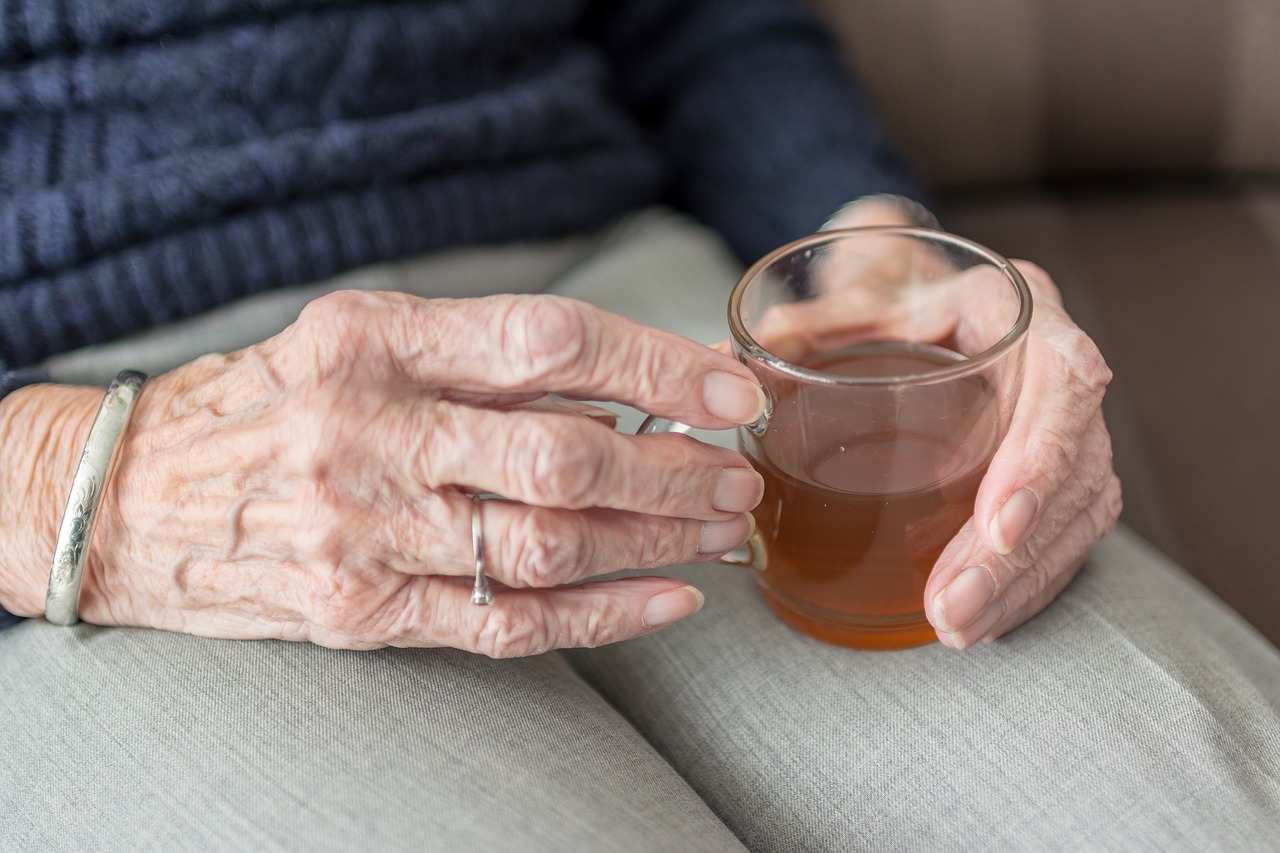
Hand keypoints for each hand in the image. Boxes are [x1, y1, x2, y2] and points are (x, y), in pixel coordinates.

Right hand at [0, 292, 767, 655]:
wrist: (126, 495)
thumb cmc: (264, 403)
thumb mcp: (354, 339)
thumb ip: (474, 357)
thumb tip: (621, 384)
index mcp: (372, 339)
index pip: (547, 340)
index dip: (656, 363)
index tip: (728, 390)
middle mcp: (368, 431)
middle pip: (563, 453)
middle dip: (672, 468)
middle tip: (735, 476)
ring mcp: (363, 531)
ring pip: (549, 543)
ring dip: (655, 539)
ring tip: (719, 529)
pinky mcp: (360, 612)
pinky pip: (505, 622)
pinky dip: (602, 616)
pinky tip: (666, 600)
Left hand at [780, 199, 1120, 647]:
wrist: (922, 291)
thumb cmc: (892, 293)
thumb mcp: (852, 297)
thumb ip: (803, 327)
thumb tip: (722, 361)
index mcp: (1018, 308)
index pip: (1063, 382)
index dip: (1039, 460)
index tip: (995, 526)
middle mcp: (1057, 363)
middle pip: (1075, 466)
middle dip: (1016, 552)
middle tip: (953, 608)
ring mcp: (1066, 420)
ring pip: (1080, 511)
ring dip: (1021, 581)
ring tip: (957, 628)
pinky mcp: (1059, 467)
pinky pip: (1068, 532)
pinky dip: (1028, 583)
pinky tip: (984, 621)